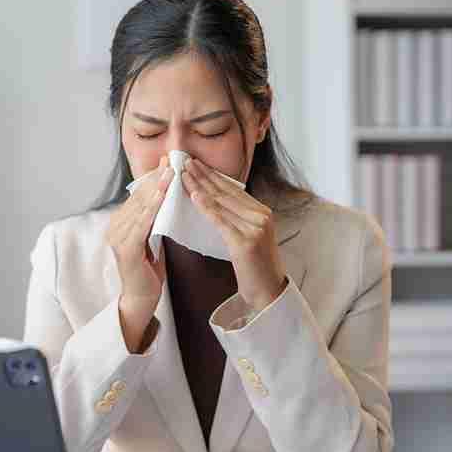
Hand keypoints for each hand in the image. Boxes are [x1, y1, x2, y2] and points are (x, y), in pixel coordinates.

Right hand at [106, 156, 173, 352]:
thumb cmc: (148, 268)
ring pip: (140, 207)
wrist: (141, 297)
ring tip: (171, 172)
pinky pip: (141, 223)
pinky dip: (152, 208)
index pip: (139, 194)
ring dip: (157, 188)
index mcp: (119, 222)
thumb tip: (164, 194)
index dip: (154, 176)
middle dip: (157, 177)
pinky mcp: (124, 248)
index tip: (169, 160)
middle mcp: (114, 226)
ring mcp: (117, 237)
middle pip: (139, 196)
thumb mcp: (151, 236)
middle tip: (173, 159)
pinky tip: (162, 196)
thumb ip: (152, 217)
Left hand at [181, 158, 287, 312]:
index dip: (212, 175)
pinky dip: (206, 206)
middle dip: (204, 174)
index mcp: (262, 212)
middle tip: (185, 160)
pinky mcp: (246, 242)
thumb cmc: (253, 266)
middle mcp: (261, 215)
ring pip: (222, 202)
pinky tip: (194, 195)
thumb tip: (213, 200)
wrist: (268, 292)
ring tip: (184, 173)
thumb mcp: (247, 236)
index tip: (195, 164)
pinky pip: (221, 220)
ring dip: (200, 185)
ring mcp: (255, 228)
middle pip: (226, 191)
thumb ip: (236, 218)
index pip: (232, 189)